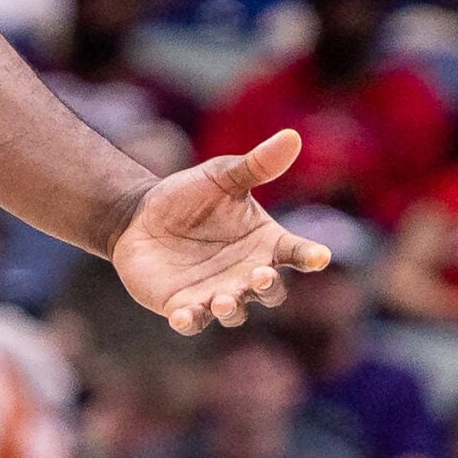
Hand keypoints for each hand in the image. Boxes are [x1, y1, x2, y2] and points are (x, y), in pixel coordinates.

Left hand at [109, 130, 331, 334]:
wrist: (139, 217)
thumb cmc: (188, 197)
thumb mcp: (221, 176)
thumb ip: (256, 165)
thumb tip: (292, 135)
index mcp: (265, 244)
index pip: (297, 253)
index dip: (309, 256)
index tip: (318, 256)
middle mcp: (247, 274)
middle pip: (270, 292)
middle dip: (267, 287)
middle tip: (260, 276)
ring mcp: (218, 294)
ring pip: (234, 311)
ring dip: (231, 308)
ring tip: (222, 300)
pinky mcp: (185, 307)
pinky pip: (192, 322)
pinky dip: (190, 322)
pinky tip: (183, 316)